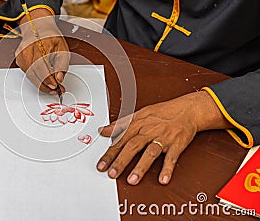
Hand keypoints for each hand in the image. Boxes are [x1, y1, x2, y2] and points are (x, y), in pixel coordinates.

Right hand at [16, 8, 69, 93]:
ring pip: (29, 75)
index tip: (55, 87)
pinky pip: (26, 72)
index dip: (48, 79)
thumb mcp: (63, 48)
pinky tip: (42, 77)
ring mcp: (21, 53)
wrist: (38, 26)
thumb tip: (59, 78)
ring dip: (40, 83)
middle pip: (34, 72)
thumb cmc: (51, 37)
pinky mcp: (18, 58)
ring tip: (50, 85)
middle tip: (55, 90)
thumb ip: (62, 65)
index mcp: (41, 44)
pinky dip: (35, 77)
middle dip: (45, 85)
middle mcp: (29, 48)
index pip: (42, 66)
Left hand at [96, 91, 232, 184]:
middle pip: (132, 146)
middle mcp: (149, 130)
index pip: (120, 139)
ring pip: (150, 152)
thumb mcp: (139, 114)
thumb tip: (103, 130)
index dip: (110, 152)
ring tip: (132, 180)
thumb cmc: (163, 112)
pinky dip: (167, 169)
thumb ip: (120, 124)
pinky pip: (172, 157)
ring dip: (140, 167)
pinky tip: (163, 179)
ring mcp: (163, 137)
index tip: (101, 164)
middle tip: (112, 174)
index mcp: (138, 123)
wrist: (188, 109)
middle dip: (121, 161)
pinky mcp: (177, 144)